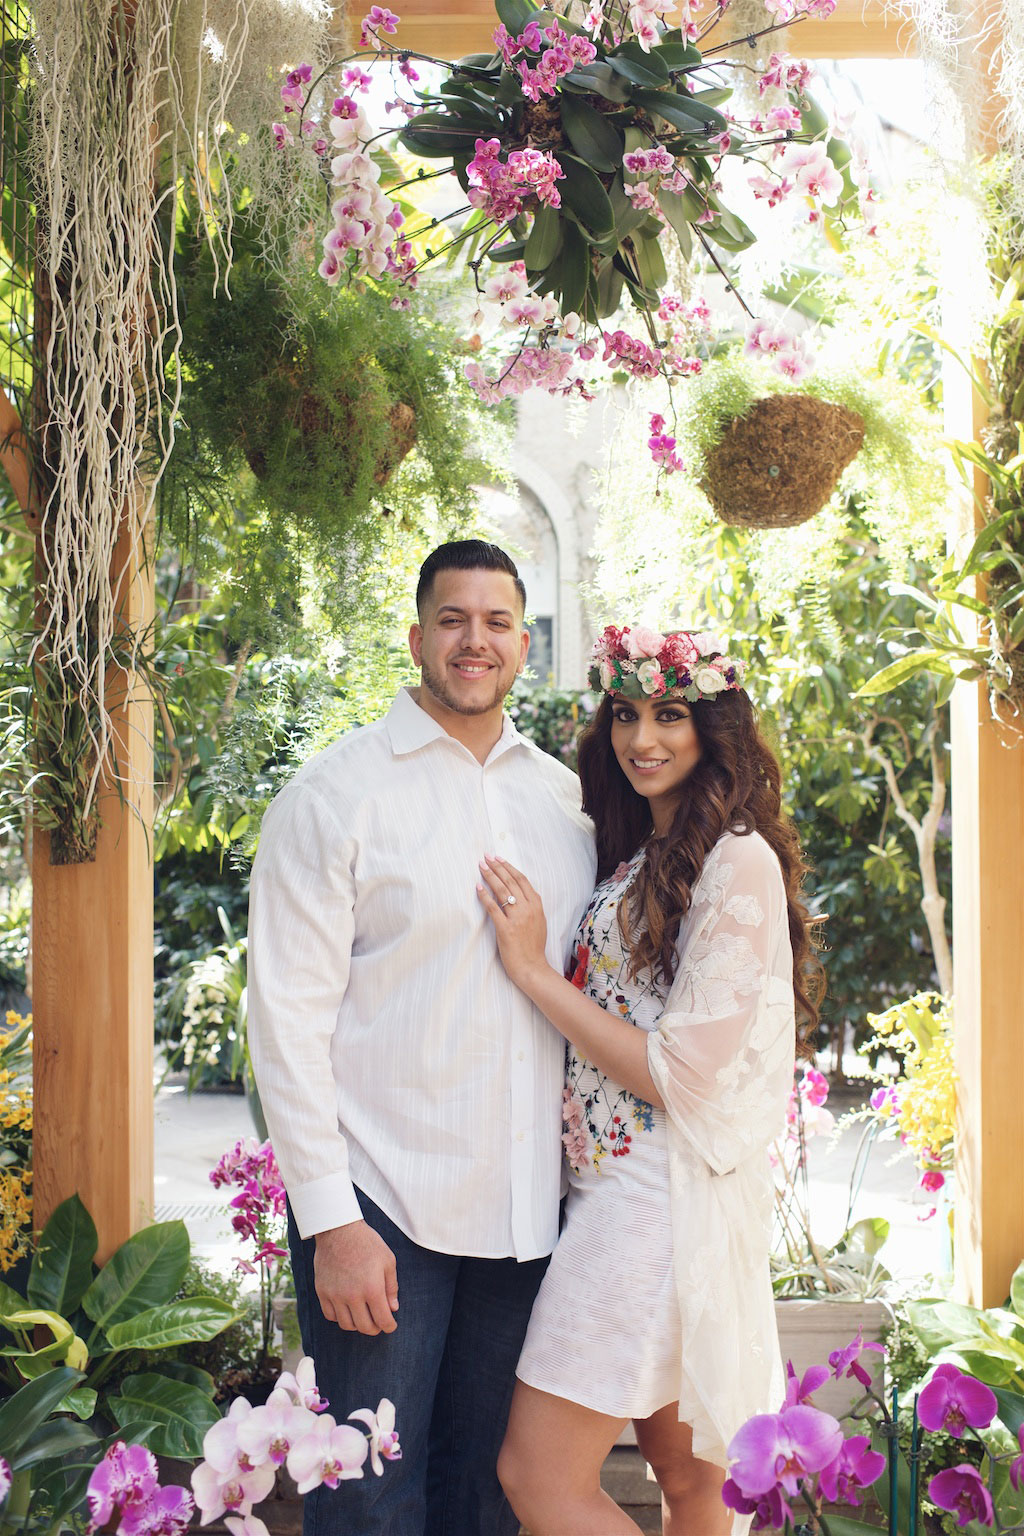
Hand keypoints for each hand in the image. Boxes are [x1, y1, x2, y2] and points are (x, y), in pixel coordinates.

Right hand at [313, 1220, 398, 1334]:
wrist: (338, 1229)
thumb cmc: (367, 1243)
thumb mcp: (388, 1260)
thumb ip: (392, 1287)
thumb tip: (393, 1308)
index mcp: (372, 1288)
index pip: (383, 1320)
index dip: (390, 1326)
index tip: (391, 1325)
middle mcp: (353, 1295)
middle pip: (365, 1327)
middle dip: (375, 1328)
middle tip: (378, 1323)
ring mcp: (335, 1295)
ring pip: (347, 1325)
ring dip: (357, 1324)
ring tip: (363, 1316)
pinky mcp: (322, 1292)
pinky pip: (331, 1315)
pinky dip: (340, 1317)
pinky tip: (347, 1309)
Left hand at [477, 855, 549, 989]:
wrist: (532, 967)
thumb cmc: (534, 947)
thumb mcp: (539, 921)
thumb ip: (531, 906)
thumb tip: (519, 893)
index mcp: (536, 906)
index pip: (522, 880)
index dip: (509, 867)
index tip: (499, 858)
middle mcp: (528, 909)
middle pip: (510, 881)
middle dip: (497, 867)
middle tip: (486, 857)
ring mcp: (517, 918)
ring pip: (502, 891)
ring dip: (490, 876)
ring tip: (481, 866)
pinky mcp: (506, 929)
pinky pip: (493, 908)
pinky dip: (484, 896)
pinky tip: (478, 887)